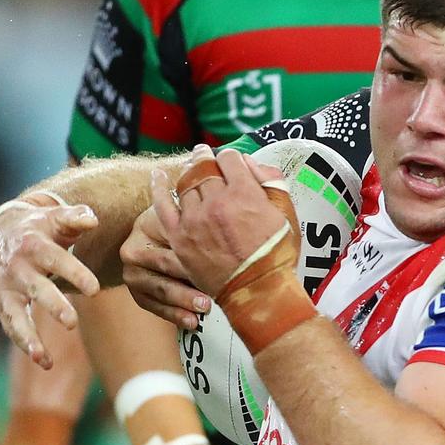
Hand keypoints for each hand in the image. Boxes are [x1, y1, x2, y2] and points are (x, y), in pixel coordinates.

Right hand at [0, 197, 99, 367]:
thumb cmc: (40, 229)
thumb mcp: (55, 219)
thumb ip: (75, 218)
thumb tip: (92, 219)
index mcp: (35, 245)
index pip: (57, 260)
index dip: (75, 274)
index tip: (94, 290)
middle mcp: (19, 268)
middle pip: (37, 288)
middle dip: (53, 305)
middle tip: (72, 322)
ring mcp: (8, 288)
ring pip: (16, 314)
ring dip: (28, 336)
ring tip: (44, 357)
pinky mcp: (2, 304)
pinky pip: (11, 326)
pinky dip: (25, 344)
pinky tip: (45, 362)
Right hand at [121, 204, 211, 329]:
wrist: (161, 236)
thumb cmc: (182, 226)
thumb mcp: (189, 218)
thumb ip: (203, 228)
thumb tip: (229, 242)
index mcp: (147, 225)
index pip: (173, 239)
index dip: (194, 254)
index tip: (214, 268)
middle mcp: (134, 250)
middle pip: (165, 266)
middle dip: (191, 279)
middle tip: (211, 292)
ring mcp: (133, 273)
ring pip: (160, 290)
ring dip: (183, 302)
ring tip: (203, 308)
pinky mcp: (138, 293)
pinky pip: (154, 306)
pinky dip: (174, 314)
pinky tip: (190, 320)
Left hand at [156, 148, 292, 295]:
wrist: (258, 292)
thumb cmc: (277, 255)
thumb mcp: (287, 214)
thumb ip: (272, 183)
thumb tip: (252, 164)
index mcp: (245, 193)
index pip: (231, 159)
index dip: (232, 158)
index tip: (231, 161)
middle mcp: (217, 201)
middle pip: (206, 167)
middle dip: (205, 158)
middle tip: (203, 153)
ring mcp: (195, 219)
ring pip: (186, 183)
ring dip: (188, 172)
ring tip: (190, 167)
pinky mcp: (180, 237)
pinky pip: (163, 205)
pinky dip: (159, 188)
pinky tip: (157, 176)